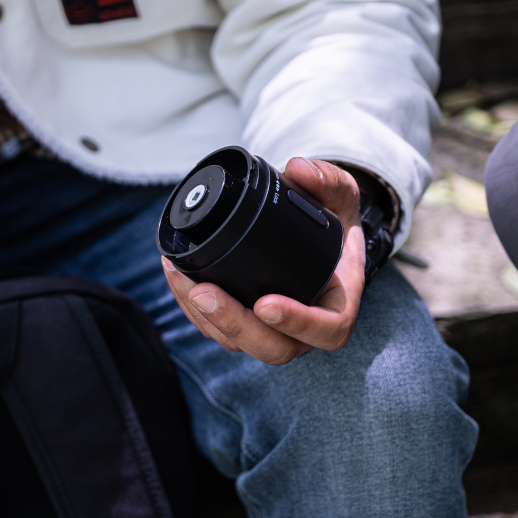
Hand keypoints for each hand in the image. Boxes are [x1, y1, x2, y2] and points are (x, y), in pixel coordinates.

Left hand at [162, 158, 365, 365]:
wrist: (312, 237)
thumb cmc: (330, 221)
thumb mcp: (340, 194)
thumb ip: (328, 179)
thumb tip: (298, 169)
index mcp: (338, 303)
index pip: (327, 329)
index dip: (297, 323)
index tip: (265, 304)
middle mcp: (305, 327)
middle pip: (273, 347)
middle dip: (234, 323)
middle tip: (204, 293)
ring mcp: (271, 330)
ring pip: (237, 342)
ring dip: (205, 315)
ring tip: (181, 277)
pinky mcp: (241, 325)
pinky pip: (215, 328)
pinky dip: (191, 305)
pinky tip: (176, 275)